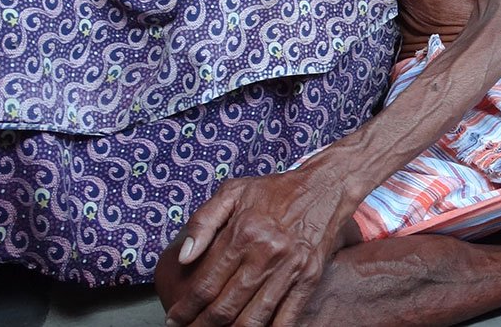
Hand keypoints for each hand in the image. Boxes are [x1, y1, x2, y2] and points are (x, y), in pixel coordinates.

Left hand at [164, 168, 351, 326]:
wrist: (326, 187)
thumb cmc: (275, 190)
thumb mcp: (233, 191)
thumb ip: (203, 221)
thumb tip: (184, 257)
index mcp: (244, 233)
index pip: (206, 284)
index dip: (186, 308)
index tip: (173, 319)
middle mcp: (266, 253)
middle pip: (226, 307)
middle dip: (202, 326)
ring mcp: (290, 268)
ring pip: (254, 319)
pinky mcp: (310, 278)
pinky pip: (286, 318)